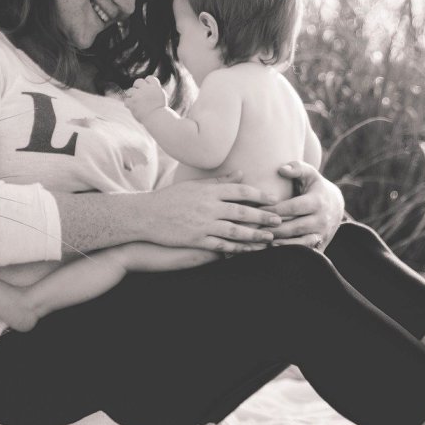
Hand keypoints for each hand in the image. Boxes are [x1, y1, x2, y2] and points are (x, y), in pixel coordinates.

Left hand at [124, 75, 166, 121]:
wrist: (157, 119)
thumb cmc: (160, 110)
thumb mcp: (161, 97)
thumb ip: (154, 89)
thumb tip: (147, 84)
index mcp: (155, 87)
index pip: (149, 78)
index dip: (147, 83)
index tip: (148, 90)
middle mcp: (146, 89)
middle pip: (138, 81)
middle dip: (137, 87)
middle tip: (139, 95)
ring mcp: (138, 95)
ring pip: (130, 91)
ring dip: (132, 97)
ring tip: (137, 104)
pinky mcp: (132, 102)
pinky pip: (126, 100)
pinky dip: (128, 104)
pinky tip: (132, 108)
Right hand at [144, 171, 283, 252]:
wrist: (145, 215)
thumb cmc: (170, 198)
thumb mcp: (194, 185)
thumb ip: (219, 181)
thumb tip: (241, 174)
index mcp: (209, 191)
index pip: (240, 191)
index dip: (260, 196)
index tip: (274, 200)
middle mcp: (208, 207)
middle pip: (242, 211)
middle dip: (263, 216)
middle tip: (280, 220)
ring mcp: (202, 225)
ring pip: (235, 231)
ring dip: (254, 235)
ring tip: (269, 238)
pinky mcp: (196, 240)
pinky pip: (221, 246)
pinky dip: (236, 248)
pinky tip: (248, 251)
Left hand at [264, 161, 343, 248]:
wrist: (335, 206)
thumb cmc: (315, 187)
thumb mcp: (309, 174)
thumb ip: (296, 168)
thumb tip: (281, 169)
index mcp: (318, 202)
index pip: (293, 207)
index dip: (274, 209)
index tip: (257, 209)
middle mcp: (321, 220)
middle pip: (294, 227)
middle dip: (273, 228)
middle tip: (253, 229)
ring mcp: (321, 234)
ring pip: (299, 242)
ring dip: (280, 243)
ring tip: (261, 240)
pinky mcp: (320, 245)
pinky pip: (303, 251)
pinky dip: (288, 252)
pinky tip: (272, 249)